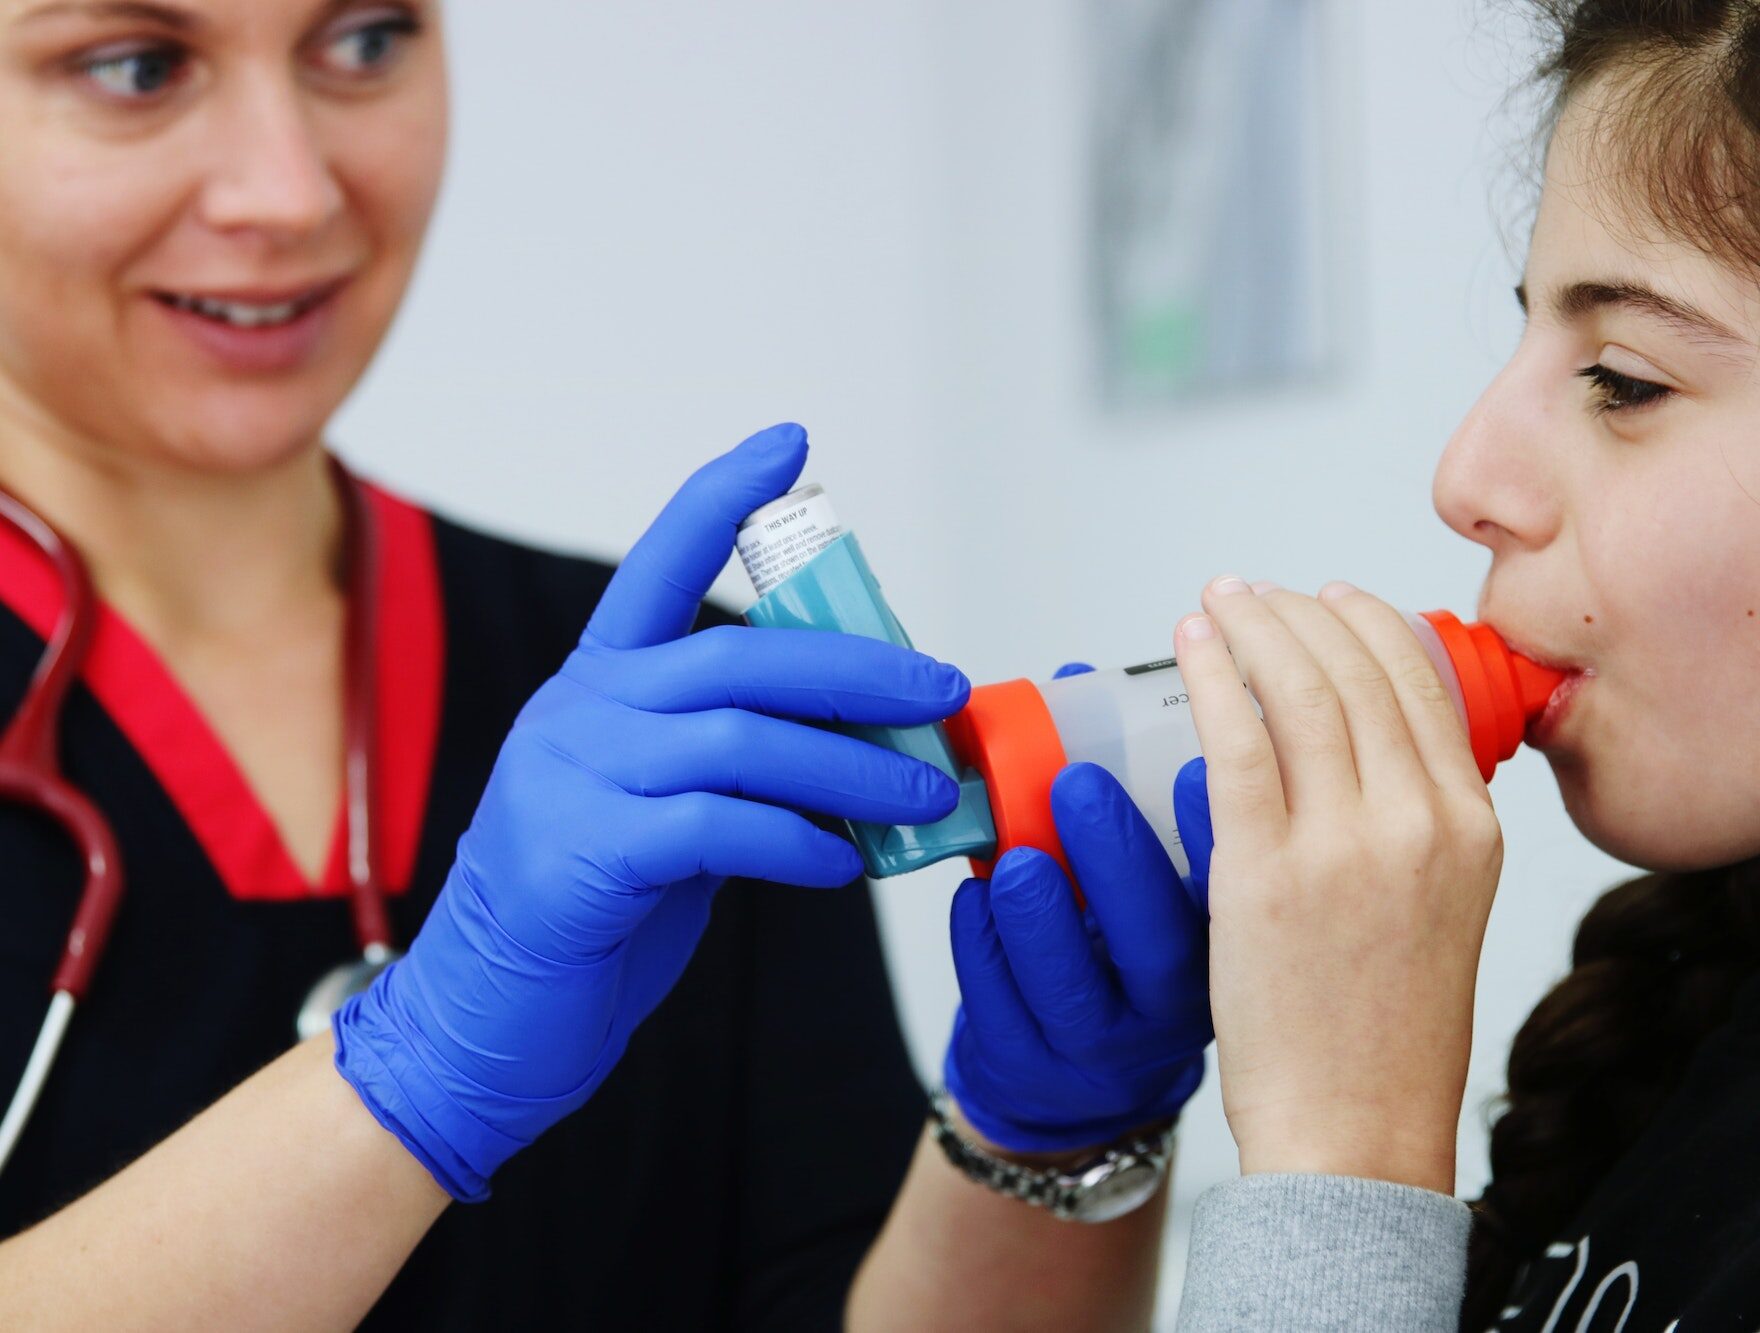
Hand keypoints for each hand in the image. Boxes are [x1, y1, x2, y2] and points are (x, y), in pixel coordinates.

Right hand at [332, 424, 969, 1199]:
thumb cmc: (592, 909)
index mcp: (598, 687)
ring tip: (922, 794)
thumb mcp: (660, 811)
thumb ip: (731, 764)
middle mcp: (580, 713)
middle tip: (939, 690)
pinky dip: (797, 841)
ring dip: (851, 766)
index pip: (659, 563)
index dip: (723, 498)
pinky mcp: (584, 855)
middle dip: (855, 668)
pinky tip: (843, 863)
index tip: (790, 444)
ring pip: (740, 740)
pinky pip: (717, 828)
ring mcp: (573, 779)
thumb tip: (857, 748)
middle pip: (737, 655)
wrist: (486, 1021)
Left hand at [943, 761, 1209, 1155]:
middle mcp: (1172, 1009)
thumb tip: (1075, 682)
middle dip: (1115, 860)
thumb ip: (1123, 787)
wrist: (1078, 1080)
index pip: (1238, 899)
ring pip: (1072, 990)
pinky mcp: (1030, 1068)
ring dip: (1039, 914)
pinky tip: (974, 898)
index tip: (1192, 768)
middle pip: (1157, 946)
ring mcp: (1101, 1049)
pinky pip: (1000, 1009)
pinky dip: (982, 948)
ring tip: (1017, 859)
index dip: (1215, 835)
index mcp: (1217, 952)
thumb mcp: (1144, 885)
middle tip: (1076, 784)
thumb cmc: (1112, 954)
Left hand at [1175, 577, 1504, 1193]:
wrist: (1354, 1125)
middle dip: (1296, 611)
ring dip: (1249, 627)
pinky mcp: (1265, 869)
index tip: (1324, 595)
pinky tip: (1189, 648)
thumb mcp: (1444, 907)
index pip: (1421, 683)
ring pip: (1295, 689)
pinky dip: (1210, 677)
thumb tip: (1363, 744)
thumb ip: (1418, 823)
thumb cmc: (1385, 1029)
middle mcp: (1419, 820)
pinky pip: (1235, 739)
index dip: (1366, 622)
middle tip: (1250, 592)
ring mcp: (1344, 842)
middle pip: (1354, 670)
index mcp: (1471, 826)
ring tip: (1215, 603)